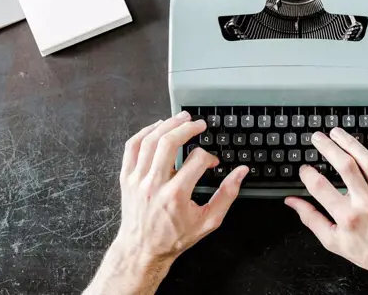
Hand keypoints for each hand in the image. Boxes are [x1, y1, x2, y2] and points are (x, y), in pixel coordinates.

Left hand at [84, 112, 248, 294]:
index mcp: (176, 195)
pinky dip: (144, 133)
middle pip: (169, 143)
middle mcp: (154, 184)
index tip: (213, 162)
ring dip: (167, 125)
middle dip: (187, 128)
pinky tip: (157, 127)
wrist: (142, 250)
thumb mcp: (208, 221)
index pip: (196, 160)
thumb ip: (227, 194)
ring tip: (181, 118)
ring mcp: (137, 180)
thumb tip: (241, 172)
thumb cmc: (174, 237)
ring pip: (149, 141)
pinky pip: (132, 147)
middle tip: (198, 123)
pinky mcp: (126, 178)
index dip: (209, 157)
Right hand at [285, 128, 367, 294]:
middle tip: (318, 138)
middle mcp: (366, 202)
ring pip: (367, 161)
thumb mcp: (334, 242)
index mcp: (347, 217)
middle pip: (344, 166)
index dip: (308, 174)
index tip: (304, 169)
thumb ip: (312, 220)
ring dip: (351, 143)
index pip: (321, 187)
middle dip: (328, 148)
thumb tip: (293, 203)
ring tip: (337, 133)